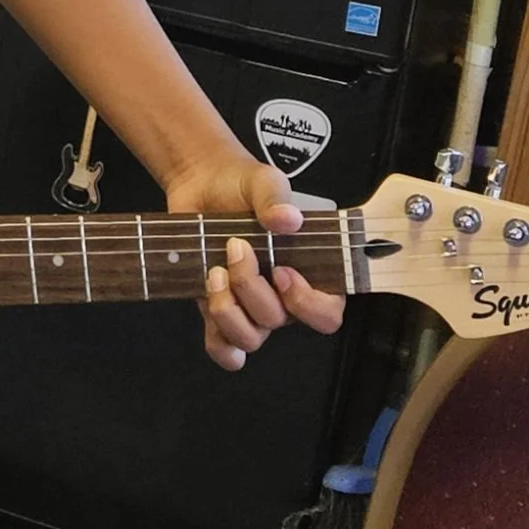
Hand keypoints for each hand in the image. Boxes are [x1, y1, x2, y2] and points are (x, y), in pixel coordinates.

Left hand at [164, 147, 345, 373]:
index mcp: (309, 271)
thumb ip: (276, 197)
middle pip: (277, 320)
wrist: (202, 184)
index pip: (326, 313)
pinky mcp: (218, 309)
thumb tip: (288, 219)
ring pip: (249, 338)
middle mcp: (283, 297)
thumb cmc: (242, 185)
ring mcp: (250, 307)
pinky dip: (216, 336)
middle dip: (252, 288)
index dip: (307, 304)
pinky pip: (223, 347)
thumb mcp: (263, 181)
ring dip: (228, 310)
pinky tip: (207, 301)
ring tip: (214, 270)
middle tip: (236, 248)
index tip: (283, 271)